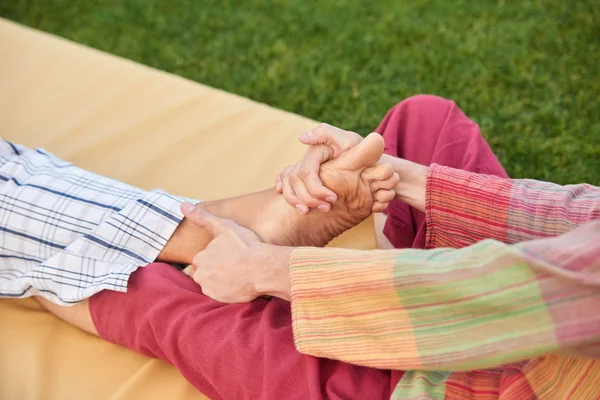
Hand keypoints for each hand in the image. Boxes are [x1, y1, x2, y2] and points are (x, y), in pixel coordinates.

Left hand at [180, 202, 291, 302]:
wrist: (262, 267)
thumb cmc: (245, 246)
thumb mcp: (224, 227)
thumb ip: (202, 217)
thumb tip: (182, 205)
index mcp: (200, 257)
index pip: (203, 260)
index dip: (217, 257)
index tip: (230, 256)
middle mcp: (200, 274)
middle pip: (205, 273)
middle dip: (216, 271)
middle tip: (234, 266)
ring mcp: (210, 288)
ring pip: (212, 284)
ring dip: (221, 281)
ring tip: (238, 275)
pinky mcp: (220, 300)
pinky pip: (221, 295)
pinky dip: (228, 291)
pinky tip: (239, 283)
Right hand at [275, 123, 396, 213]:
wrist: (365, 159)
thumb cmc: (358, 151)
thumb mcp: (349, 141)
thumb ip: (328, 134)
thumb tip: (302, 137)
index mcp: (315, 151)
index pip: (306, 172)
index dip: (316, 188)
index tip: (333, 198)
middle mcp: (305, 158)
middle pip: (295, 180)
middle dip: (309, 198)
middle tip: (327, 208)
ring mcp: (300, 166)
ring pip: (287, 184)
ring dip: (296, 201)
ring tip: (308, 212)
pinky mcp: (300, 176)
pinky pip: (283, 184)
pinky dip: (287, 194)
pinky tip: (295, 204)